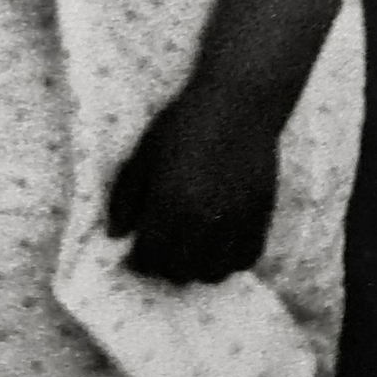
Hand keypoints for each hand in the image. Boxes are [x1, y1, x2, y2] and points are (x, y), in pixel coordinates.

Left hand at [105, 86, 279, 285]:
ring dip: (197, 268)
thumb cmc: (184, 122)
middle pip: (179, 272)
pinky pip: (246, 259)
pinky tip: (220, 245)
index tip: (135, 255)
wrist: (239, 103)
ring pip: (213, 273)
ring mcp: (235, 222)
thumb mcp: (143, 153)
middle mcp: (203, 220)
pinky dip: (230, 260)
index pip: (148, 258)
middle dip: (164, 266)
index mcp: (169, 204)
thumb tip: (115, 235)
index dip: (138, 262)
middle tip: (161, 251)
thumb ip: (125, 196)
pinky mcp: (261, 217)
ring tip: (191, 251)